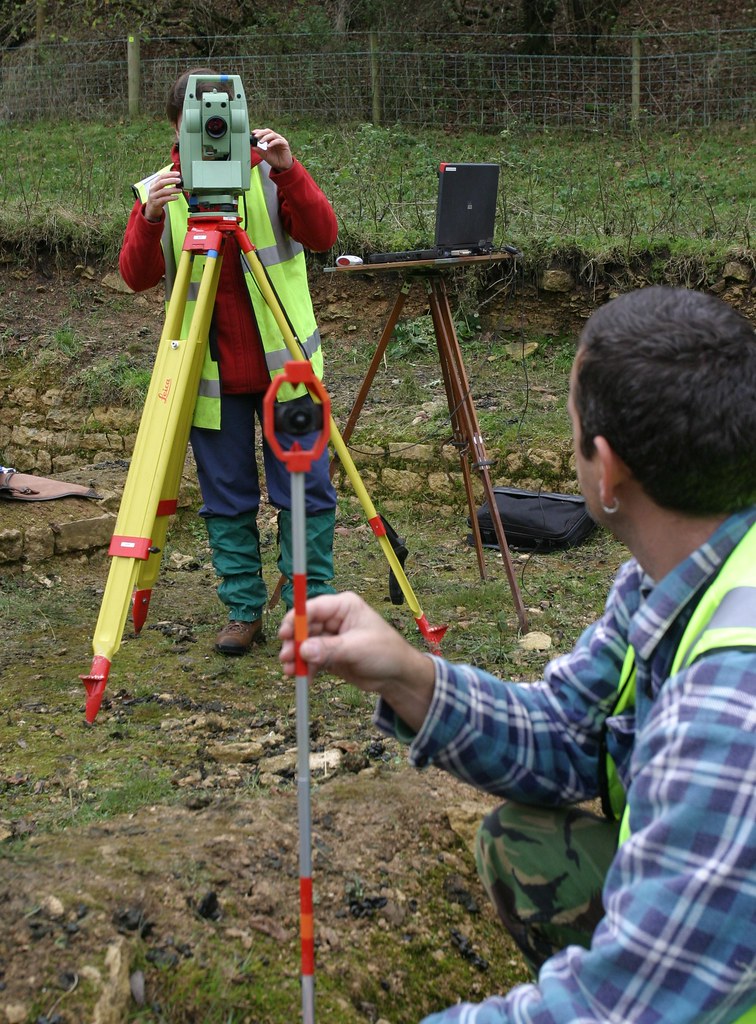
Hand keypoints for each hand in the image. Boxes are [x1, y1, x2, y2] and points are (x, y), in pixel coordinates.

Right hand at [144, 170, 181, 222]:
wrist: (151, 209)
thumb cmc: (158, 198)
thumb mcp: (162, 190)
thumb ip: (168, 186)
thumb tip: (178, 182)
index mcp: (154, 183)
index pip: (162, 176)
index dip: (170, 174)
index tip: (177, 174)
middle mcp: (153, 188)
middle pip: (162, 182)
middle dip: (171, 180)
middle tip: (179, 180)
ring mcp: (153, 196)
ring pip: (163, 191)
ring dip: (173, 190)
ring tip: (180, 190)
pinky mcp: (155, 203)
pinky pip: (164, 199)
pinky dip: (171, 198)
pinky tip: (176, 197)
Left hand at [251, 128, 293, 172]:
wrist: (282, 166)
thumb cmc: (275, 160)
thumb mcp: (265, 155)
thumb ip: (260, 151)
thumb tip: (252, 146)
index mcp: (270, 140)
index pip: (264, 133)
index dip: (258, 131)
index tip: (253, 133)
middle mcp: (275, 138)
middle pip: (268, 131)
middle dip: (261, 133)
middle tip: (256, 136)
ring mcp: (280, 140)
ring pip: (272, 134)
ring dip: (266, 137)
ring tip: (261, 142)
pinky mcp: (285, 143)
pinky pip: (278, 140)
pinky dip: (273, 142)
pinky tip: (268, 146)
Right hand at [278, 592, 435, 730]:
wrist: (397, 676)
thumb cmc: (386, 652)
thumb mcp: (357, 648)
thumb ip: (330, 649)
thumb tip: (303, 649)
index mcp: (344, 606)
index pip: (314, 608)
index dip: (296, 619)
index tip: (285, 633)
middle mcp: (334, 619)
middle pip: (305, 626)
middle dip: (294, 642)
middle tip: (286, 657)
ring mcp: (331, 637)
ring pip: (305, 644)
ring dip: (297, 657)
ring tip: (291, 671)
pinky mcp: (329, 654)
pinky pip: (311, 658)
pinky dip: (305, 667)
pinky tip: (302, 677)